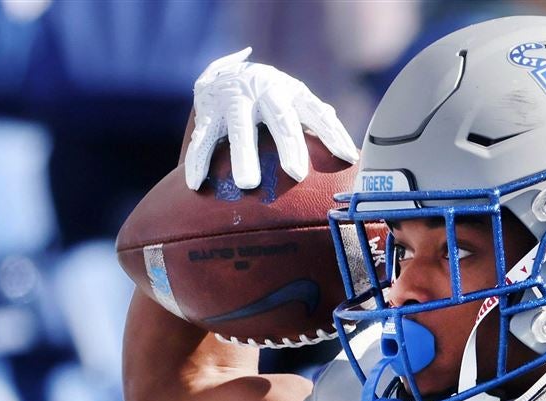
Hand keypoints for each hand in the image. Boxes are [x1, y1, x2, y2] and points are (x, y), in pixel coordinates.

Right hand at [184, 48, 359, 190]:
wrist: (228, 71)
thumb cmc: (273, 95)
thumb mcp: (296, 99)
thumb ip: (317, 118)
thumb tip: (348, 146)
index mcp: (291, 91)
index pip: (317, 112)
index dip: (333, 133)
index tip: (348, 157)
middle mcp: (264, 91)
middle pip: (280, 120)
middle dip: (289, 146)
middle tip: (296, 173)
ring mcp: (234, 100)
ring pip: (239, 129)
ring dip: (244, 156)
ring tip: (247, 183)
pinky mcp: (208, 111)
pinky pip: (203, 138)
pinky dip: (198, 161)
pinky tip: (196, 183)